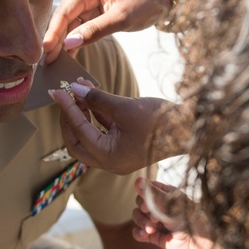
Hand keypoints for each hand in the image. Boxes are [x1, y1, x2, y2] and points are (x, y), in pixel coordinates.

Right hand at [42, 0, 169, 63]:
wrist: (161, 2)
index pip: (65, 11)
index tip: (44, 50)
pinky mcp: (93, 14)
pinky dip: (74, 43)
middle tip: (45, 62)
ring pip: (69, 26)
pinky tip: (67, 58)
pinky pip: (79, 30)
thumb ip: (95, 31)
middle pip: (63, 19)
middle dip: (55, 40)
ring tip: (53, 64)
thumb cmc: (144, 4)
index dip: (53, 31)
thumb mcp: (121, 18)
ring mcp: (87, 4)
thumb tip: (69, 44)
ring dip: (62, 44)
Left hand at [48, 78, 174, 173]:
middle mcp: (111, 161)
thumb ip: (97, 98)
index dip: (67, 109)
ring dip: (83, 113)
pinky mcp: (126, 145)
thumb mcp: (125, 107)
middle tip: (64, 95)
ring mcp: (118, 154)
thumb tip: (75, 89)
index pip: (80, 132)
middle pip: (78, 142)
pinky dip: (97, 114)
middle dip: (69, 118)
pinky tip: (93, 94)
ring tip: (79, 87)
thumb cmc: (161, 120)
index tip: (57, 91)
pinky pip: (104, 130)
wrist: (191, 127)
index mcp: (110, 158)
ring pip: (90, 135)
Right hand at [131, 178, 245, 248]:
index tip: (146, 206)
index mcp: (165, 194)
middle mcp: (159, 206)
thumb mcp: (169, 204)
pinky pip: (137, 232)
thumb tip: (137, 180)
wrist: (197, 241)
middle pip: (139, 203)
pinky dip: (138, 233)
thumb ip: (152, 194)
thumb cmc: (188, 218)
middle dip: (142, 211)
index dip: (143, 197)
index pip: (146, 189)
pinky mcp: (153, 235)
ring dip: (141, 222)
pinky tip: (146, 235)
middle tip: (154, 218)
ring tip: (151, 229)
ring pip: (136, 217)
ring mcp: (155, 221)